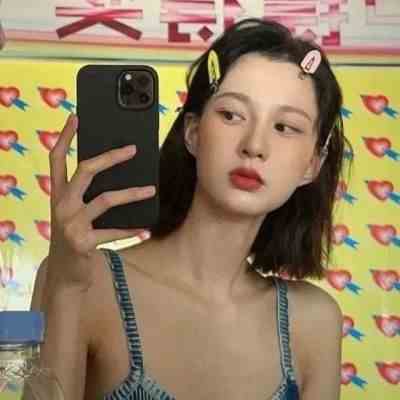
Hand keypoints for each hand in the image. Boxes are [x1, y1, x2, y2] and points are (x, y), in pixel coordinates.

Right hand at [46, 114, 154, 290]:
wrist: (64, 273)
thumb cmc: (74, 237)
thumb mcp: (73, 214)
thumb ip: (86, 196)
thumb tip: (117, 175)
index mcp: (57, 194)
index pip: (56, 159)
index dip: (65, 137)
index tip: (75, 118)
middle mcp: (61, 205)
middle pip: (85, 171)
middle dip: (110, 157)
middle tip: (133, 149)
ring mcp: (70, 224)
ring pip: (106, 199)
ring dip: (132, 194)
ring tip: (151, 190)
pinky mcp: (82, 242)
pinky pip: (113, 232)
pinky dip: (131, 230)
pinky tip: (145, 230)